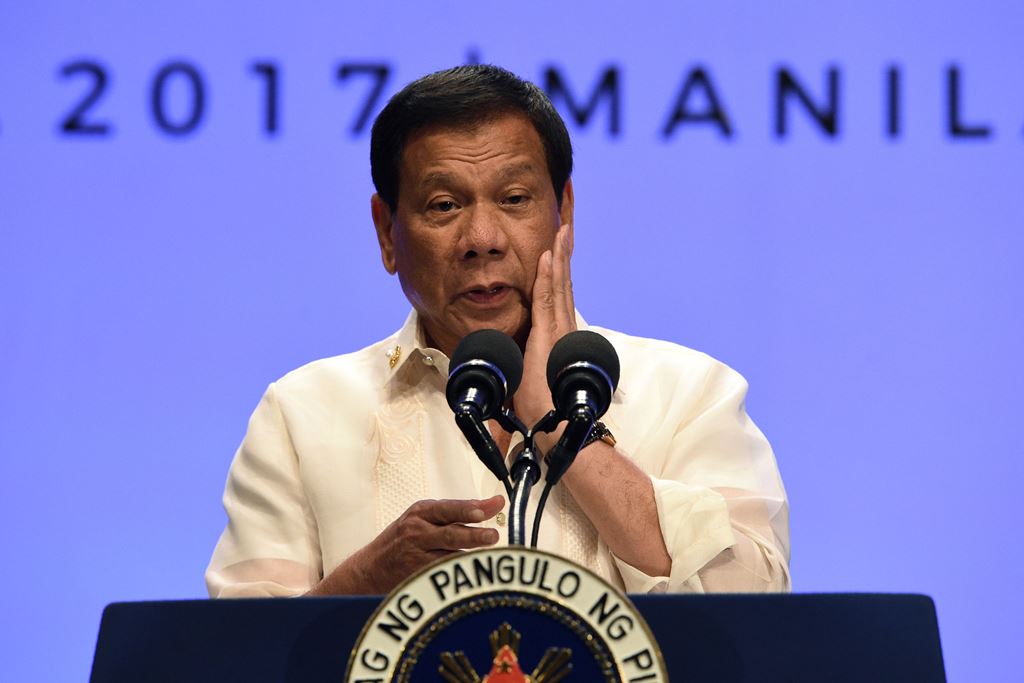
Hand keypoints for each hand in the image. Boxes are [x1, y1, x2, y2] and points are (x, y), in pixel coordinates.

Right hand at [309, 495, 503, 594]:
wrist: (368, 570)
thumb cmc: (403, 541)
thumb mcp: (423, 519)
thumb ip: (458, 512)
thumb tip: (494, 503)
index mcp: (420, 512)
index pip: (448, 508)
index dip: (468, 508)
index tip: (487, 508)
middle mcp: (416, 531)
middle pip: (451, 532)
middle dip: (474, 534)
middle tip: (493, 536)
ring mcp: (415, 556)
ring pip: (450, 556)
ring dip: (472, 558)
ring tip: (490, 559)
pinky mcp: (416, 577)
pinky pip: (443, 574)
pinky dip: (459, 573)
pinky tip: (474, 574)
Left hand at [514, 224, 575, 430]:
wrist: (555, 425)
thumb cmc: (541, 414)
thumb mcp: (521, 396)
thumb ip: (512, 395)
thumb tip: (499, 412)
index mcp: (556, 341)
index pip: (557, 302)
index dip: (558, 277)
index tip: (557, 256)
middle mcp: (561, 331)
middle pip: (563, 287)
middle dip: (563, 258)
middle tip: (565, 233)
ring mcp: (557, 331)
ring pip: (558, 286)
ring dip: (558, 258)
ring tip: (561, 234)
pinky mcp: (548, 333)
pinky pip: (547, 297)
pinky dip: (548, 275)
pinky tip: (547, 256)